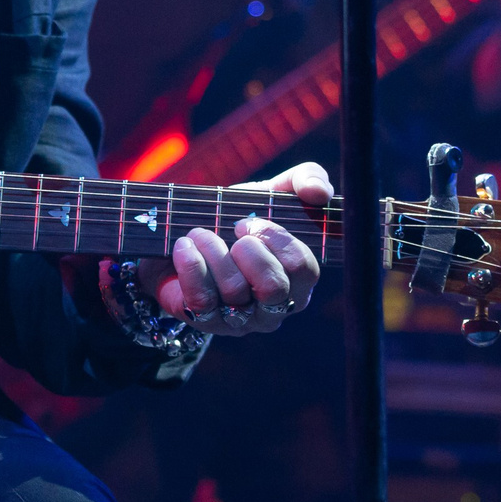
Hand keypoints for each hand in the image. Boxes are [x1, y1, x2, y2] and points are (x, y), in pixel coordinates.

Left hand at [122, 162, 330, 335]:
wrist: (180, 237)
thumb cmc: (235, 221)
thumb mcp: (270, 194)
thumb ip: (304, 180)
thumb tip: (320, 191)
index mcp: (297, 280)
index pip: (303, 268)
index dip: (277, 239)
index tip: (251, 221)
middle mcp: (274, 307)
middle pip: (273, 287)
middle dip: (249, 251)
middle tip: (233, 229)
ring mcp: (241, 320)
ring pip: (234, 291)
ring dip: (213, 250)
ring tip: (200, 233)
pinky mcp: (205, 321)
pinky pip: (201, 301)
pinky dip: (191, 266)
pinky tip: (185, 246)